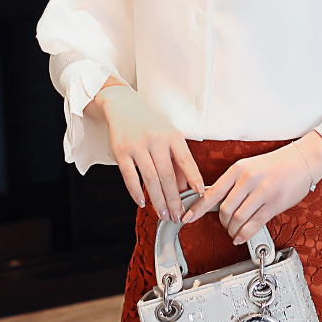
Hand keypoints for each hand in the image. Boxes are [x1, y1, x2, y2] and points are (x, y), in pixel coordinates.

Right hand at [85, 79, 204, 222]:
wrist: (124, 105)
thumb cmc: (150, 124)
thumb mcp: (168, 136)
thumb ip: (177, 160)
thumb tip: (185, 188)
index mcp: (173, 136)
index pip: (186, 160)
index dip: (194, 178)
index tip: (200, 194)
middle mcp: (156, 139)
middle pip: (167, 175)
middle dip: (174, 199)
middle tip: (178, 216)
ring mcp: (138, 145)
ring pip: (150, 178)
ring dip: (158, 200)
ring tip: (163, 214)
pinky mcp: (121, 150)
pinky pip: (129, 176)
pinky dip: (136, 192)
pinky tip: (142, 203)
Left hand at [180, 143, 313, 245]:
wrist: (302, 160)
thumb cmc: (276, 164)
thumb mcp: (250, 166)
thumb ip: (234, 183)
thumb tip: (216, 201)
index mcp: (239, 169)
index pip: (212, 191)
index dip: (197, 208)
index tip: (188, 217)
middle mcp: (248, 179)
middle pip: (224, 210)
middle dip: (222, 223)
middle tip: (225, 225)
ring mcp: (262, 192)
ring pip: (238, 219)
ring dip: (233, 230)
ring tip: (234, 231)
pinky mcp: (273, 204)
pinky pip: (254, 224)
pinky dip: (244, 234)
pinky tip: (241, 236)